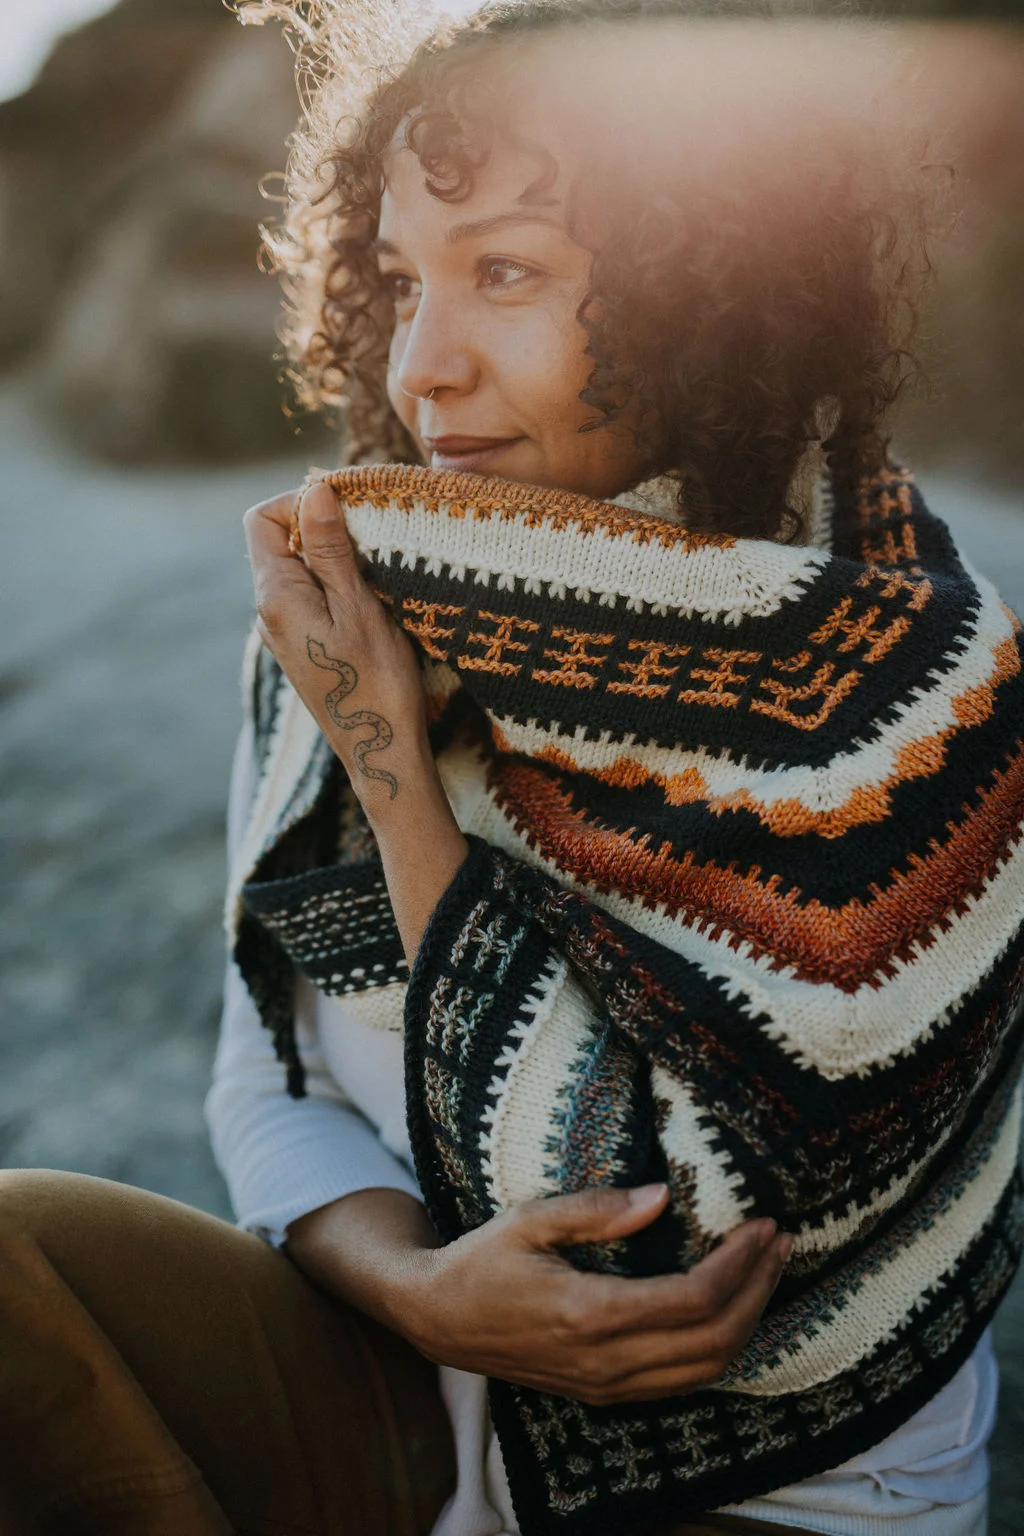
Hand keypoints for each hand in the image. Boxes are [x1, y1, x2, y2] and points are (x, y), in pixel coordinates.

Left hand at [243, 482, 429, 816]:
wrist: (379, 751)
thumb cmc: (375, 682)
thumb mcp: (359, 607)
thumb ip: (332, 550)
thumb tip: (314, 492)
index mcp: (275, 597)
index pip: (261, 518)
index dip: (300, 501)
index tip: (347, 509)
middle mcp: (268, 612)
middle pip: (278, 540)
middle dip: (322, 526)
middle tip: (370, 536)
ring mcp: (284, 630)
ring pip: (298, 568)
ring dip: (334, 556)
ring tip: (376, 568)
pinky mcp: (303, 644)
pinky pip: (310, 595)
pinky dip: (337, 583)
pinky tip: (371, 598)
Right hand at [324, 1184, 787, 1405]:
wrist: (436, 1319)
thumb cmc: (480, 1261)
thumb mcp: (529, 1218)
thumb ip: (595, 1210)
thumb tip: (662, 1196)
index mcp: (589, 1314)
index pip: (694, 1300)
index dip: (739, 1264)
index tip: (762, 1224)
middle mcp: (606, 1362)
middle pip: (715, 1341)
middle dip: (758, 1290)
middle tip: (779, 1243)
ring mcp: (607, 1386)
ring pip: (707, 1370)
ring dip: (748, 1321)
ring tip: (766, 1270)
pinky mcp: (604, 1393)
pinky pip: (682, 1382)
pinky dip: (719, 1348)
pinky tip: (730, 1309)